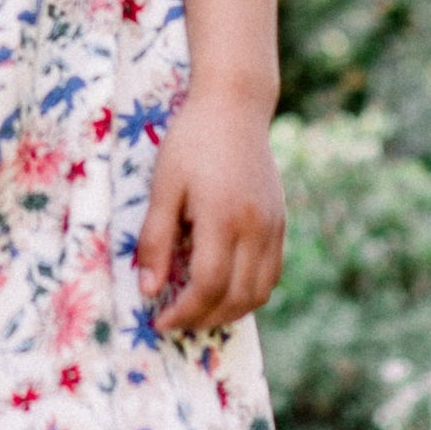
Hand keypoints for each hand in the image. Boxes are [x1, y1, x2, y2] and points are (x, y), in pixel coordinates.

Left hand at [135, 92, 284, 334]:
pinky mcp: (281, 223)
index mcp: (222, 218)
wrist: (234, 107)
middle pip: (237, 297)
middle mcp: (255, 228)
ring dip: (230, 312)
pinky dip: (250, 293)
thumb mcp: (163, 187)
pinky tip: (225, 290)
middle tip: (175, 322)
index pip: (207, 286)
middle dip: (204, 319)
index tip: (159, 322)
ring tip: (199, 313)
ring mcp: (273, 227)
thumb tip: (149, 290)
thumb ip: (155, 241)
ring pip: (260, 292)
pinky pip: (271, 274)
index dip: (183, 313)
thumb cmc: (191, 142)